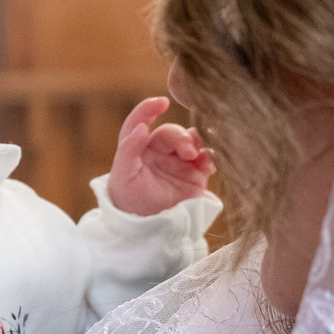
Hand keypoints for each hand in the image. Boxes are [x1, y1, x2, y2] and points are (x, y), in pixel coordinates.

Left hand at [108, 96, 215, 216]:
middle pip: (172, 133)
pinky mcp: (196, 174)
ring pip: (193, 141)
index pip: (141, 121)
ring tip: (198, 157)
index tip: (161, 102)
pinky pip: (207, 157)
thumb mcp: (122, 176)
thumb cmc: (128, 202)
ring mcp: (179, 161)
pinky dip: (211, 157)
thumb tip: (141, 127)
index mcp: (138, 148)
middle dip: (181, 138)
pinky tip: (209, 165)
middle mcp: (159, 151)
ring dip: (198, 144)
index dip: (149, 109)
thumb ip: (129, 149)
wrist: (148, 231)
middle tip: (187, 151)